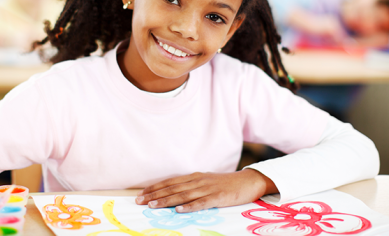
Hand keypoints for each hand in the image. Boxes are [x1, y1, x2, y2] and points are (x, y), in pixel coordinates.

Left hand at [135, 169, 277, 212]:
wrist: (249, 181)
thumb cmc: (227, 184)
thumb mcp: (207, 182)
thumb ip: (192, 186)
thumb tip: (175, 194)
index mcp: (195, 177)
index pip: (170, 182)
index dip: (155, 188)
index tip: (141, 194)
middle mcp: (198, 181)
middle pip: (173, 188)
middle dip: (155, 195)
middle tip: (139, 201)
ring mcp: (208, 189)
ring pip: (183, 195)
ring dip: (167, 200)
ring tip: (153, 206)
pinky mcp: (218, 197)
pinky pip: (202, 203)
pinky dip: (189, 207)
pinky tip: (179, 210)